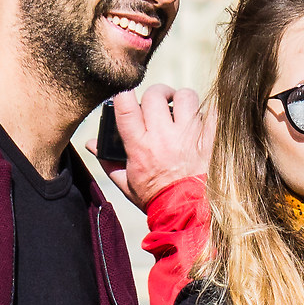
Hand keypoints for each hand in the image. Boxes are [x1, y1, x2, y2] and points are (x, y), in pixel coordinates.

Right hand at [96, 84, 211, 209]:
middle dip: (155, 93)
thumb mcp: (125, 182)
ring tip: (180, 107)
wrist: (185, 212)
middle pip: (156, 95)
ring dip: (182, 98)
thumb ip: (108, 161)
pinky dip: (206, 111)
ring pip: (186, 97)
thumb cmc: (154, 197)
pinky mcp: (208, 140)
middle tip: (158, 101)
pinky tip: (199, 118)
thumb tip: (91, 144)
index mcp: (140, 146)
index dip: (123, 92)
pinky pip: (211, 112)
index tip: (126, 92)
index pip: (126, 107)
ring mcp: (188, 137)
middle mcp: (163, 137)